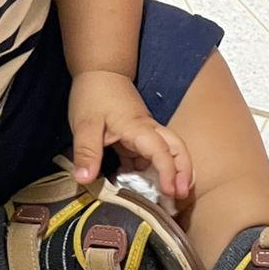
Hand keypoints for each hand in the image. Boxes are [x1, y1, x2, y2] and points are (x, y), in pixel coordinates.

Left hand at [68, 70, 192, 201]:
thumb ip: (86, 152)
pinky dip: (150, 171)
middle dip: (184, 173)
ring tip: (166, 198)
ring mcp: (144, 134)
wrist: (99, 72)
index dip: (168, 173)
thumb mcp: (84, 125)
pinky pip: (149, 156)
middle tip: (180, 196)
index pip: (162, 151)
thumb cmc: (93, 94)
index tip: (169, 192)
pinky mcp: (137, 137)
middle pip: (178, 150)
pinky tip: (139, 187)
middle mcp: (148, 131)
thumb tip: (84, 180)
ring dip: (171, 173)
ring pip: (168, 153)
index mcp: (139, 128)